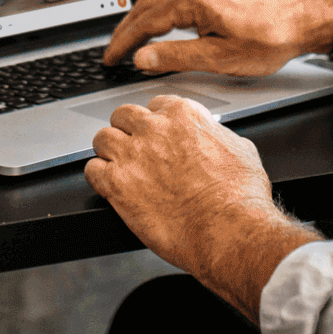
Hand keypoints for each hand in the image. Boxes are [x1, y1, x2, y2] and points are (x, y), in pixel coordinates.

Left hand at [84, 95, 278, 275]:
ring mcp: (132, 155)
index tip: (158, 133)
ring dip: (108, 150)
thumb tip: (213, 138)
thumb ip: (216, 136)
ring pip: (102, 138)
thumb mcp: (240, 148)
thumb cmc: (239, 195)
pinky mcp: (117, 185)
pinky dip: (98, 176)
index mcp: (184, 114)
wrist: (227, 229)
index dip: (156, 121)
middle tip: (135, 147)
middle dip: (128, 129)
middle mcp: (154, 129)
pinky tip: (108, 184)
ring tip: (117, 164)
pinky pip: (91, 170)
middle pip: (124, 115)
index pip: (156, 104)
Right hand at [102, 0, 332, 74]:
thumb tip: (142, 58)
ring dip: (140, 22)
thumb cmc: (268, 39)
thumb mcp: (219, 57)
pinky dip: (157, 16)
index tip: (110, 58)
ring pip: (159, 2)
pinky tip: (155, 29)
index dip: (124, 42)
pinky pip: (174, 1)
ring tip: (127, 43)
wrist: (299, 22)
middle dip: (126, 30)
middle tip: (111, 53)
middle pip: (147, 7)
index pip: (146, 21)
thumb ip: (176, 57)